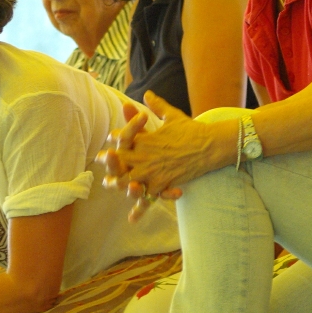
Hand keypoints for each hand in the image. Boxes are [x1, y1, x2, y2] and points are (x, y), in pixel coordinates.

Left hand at [99, 92, 234, 219]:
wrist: (210, 145)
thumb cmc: (191, 130)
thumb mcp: (172, 116)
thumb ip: (157, 106)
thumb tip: (148, 93)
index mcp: (146, 138)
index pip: (123, 137)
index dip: (116, 138)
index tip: (110, 140)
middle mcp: (146, 155)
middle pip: (120, 159)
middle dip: (109, 161)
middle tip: (102, 161)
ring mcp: (154, 171)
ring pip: (129, 181)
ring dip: (119, 183)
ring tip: (110, 185)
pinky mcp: (163, 184)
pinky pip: (149, 199)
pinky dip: (140, 210)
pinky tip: (131, 219)